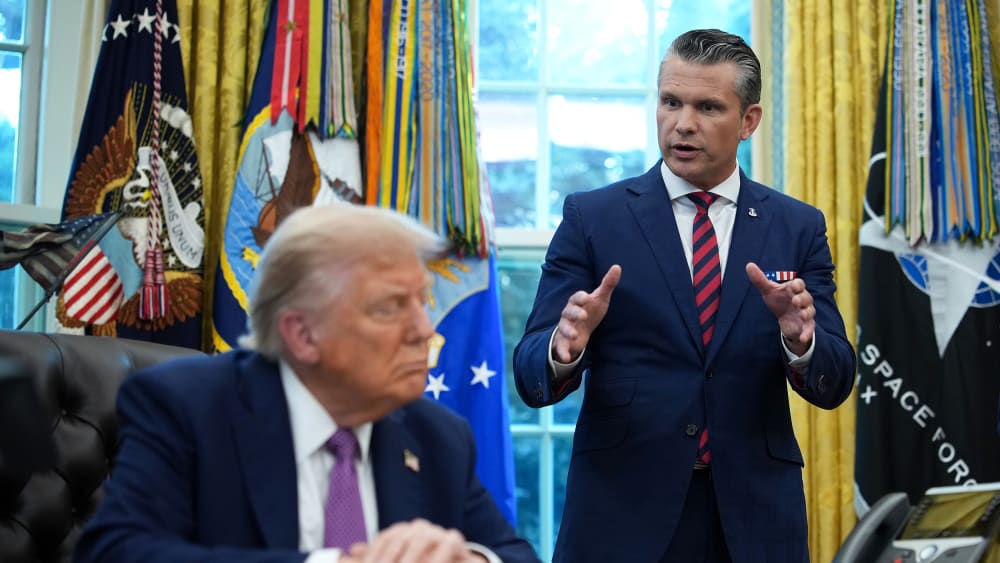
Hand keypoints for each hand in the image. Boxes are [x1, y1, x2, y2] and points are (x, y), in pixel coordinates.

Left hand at [342, 519, 479, 562]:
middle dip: (388, 561)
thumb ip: (375, 558)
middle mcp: (417, 528)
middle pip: (398, 540)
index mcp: (401, 532)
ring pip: (418, 542)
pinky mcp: (454, 539)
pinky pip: (445, 545)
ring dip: (410, 560)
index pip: (383, 540)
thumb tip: (348, 553)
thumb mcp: (398, 562)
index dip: (374, 556)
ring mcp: (436, 531)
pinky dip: (436, 559)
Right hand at [552, 265, 621, 362]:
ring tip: (575, 335)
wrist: (580, 330)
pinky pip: (560, 346)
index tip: (587, 297)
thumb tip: (617, 266)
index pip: (577, 297)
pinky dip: (562, 352)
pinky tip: (567, 358)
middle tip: (583, 315)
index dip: (581, 297)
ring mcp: (565, 328)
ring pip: (563, 328)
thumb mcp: (600, 299)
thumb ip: (607, 284)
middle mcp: (568, 314)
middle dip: (574, 313)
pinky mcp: (563, 342)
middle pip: (568, 311)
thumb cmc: (591, 311)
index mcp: (577, 303)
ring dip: (568, 331)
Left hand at [745, 262, 813, 354]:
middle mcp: (803, 300)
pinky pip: (809, 329)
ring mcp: (806, 313)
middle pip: (806, 297)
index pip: (799, 284)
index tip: (793, 286)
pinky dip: (807, 333)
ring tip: (801, 314)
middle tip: (795, 301)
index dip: (797, 285)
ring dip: (806, 313)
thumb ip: (760, 279)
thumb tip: (749, 265)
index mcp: (795, 290)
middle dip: (802, 299)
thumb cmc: (779, 301)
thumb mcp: (769, 291)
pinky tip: (802, 337)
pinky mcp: (806, 326)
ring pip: (810, 312)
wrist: (786, 320)